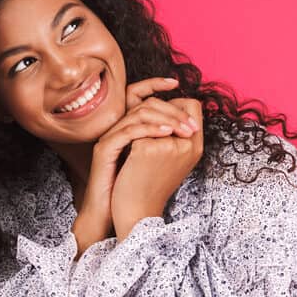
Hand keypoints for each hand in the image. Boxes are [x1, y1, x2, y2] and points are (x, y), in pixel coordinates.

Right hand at [72, 77, 198, 256]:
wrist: (118, 212)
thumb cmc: (138, 188)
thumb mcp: (156, 158)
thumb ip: (166, 138)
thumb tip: (190, 122)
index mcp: (126, 126)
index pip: (137, 93)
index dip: (155, 84)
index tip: (177, 83)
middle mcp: (115, 127)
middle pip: (142, 102)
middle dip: (171, 108)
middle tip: (192, 124)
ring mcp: (109, 137)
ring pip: (137, 114)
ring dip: (166, 118)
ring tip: (185, 130)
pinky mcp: (104, 149)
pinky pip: (129, 131)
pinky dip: (151, 130)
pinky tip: (169, 134)